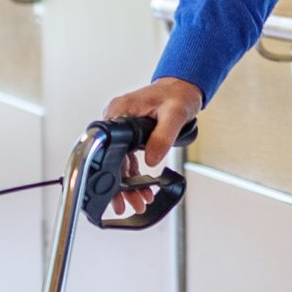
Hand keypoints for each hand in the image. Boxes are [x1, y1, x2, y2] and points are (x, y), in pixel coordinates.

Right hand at [100, 77, 202, 216]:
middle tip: (129, 203)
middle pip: (112, 158)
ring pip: (120, 162)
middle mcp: (117, 119)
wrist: (182, 88)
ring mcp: (122, 127)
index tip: (115, 191)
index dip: (111, 172)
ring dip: (129, 184)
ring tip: (138, 201)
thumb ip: (163, 137)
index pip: (109, 146)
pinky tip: (142, 189)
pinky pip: (128, 158)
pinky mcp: (129, 134)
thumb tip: (152, 159)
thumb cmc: (177, 95)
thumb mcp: (175, 115)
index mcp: (121, 111)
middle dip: (121, 185)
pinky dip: (135, 175)